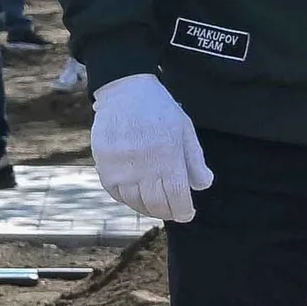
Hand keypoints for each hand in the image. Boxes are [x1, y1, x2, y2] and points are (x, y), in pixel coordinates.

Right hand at [90, 73, 213, 223]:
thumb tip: (202, 186)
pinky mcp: (104, 166)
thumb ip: (195, 160)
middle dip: (168, 212)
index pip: (177, 197)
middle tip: (173, 210)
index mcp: (168, 155)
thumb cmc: (160, 111)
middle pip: (157, 204)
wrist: (125, 91)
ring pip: (136, 202)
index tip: (187, 214)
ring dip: (148, 208)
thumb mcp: (185, 130)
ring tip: (155, 203)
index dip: (183, 211)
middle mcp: (143, 164)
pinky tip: (137, 193)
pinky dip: (128, 199)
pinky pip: (117, 194)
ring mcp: (121, 167)